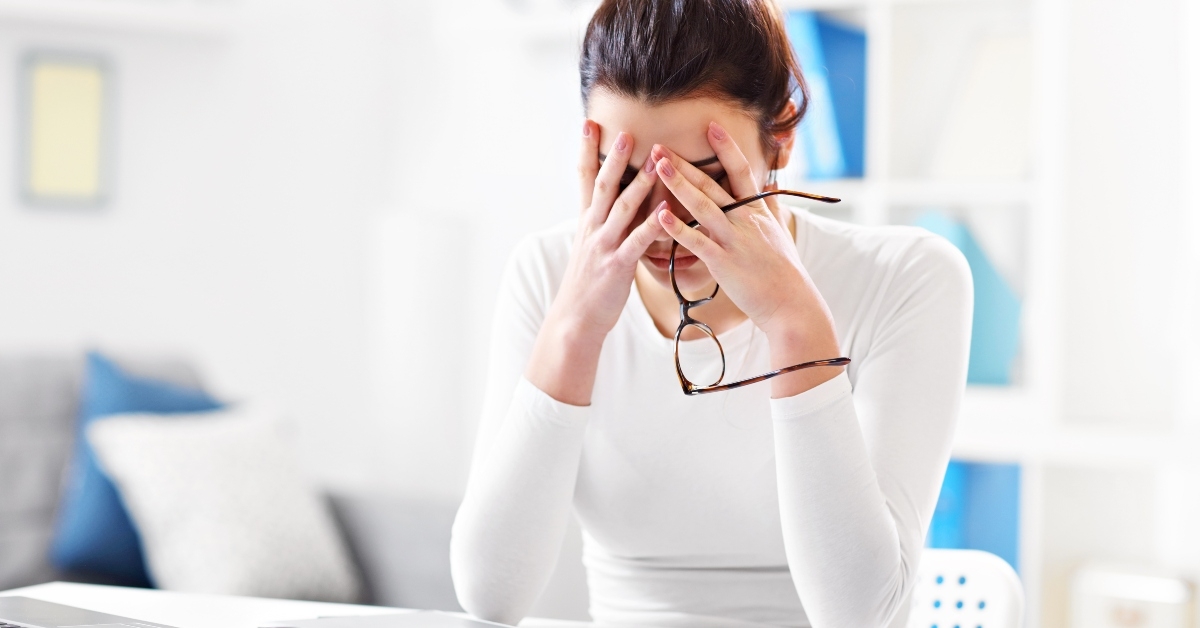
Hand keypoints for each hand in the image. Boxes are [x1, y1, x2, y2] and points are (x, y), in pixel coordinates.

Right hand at [554, 122, 662, 340]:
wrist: (575, 318)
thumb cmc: (588, 284)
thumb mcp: (591, 246)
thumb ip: (603, 222)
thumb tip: (617, 201)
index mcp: (587, 222)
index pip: (585, 179)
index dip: (586, 151)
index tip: (589, 124)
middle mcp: (593, 228)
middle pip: (603, 186)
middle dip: (614, 157)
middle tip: (624, 131)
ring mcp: (605, 246)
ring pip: (623, 208)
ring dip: (640, 183)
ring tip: (654, 161)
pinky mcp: (618, 265)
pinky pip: (638, 242)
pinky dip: (652, 226)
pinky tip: (665, 213)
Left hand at [652, 122, 841, 394]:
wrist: (791, 304)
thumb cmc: (784, 271)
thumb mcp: (781, 232)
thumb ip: (771, 206)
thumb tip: (770, 184)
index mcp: (757, 210)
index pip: (741, 171)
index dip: (726, 147)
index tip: (711, 126)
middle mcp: (745, 219)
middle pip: (713, 184)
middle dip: (686, 163)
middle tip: (661, 145)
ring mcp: (734, 239)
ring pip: (703, 205)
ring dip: (680, 184)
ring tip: (659, 166)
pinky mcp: (723, 262)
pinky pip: (697, 242)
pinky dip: (678, 229)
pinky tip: (660, 216)